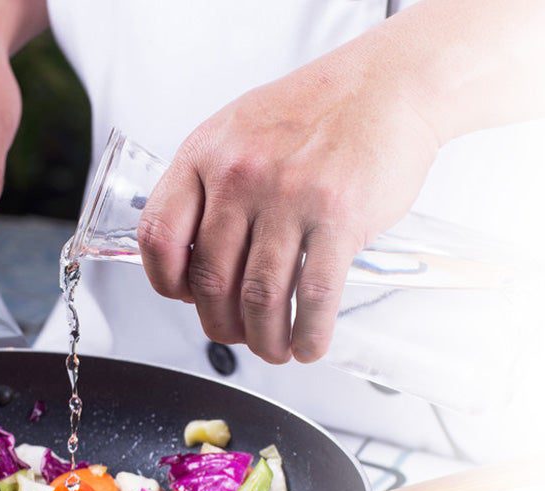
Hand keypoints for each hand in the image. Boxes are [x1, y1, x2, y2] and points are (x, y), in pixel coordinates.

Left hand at [139, 30, 439, 363]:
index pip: (159, 235)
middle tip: (237, 336)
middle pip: (211, 280)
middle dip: (221, 325)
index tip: (185, 298)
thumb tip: (196, 252)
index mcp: (205, 154)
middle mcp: (240, 176)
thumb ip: (210, 184)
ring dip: (265, 339)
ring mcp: (289, 197)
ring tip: (274, 349)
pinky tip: (308, 345)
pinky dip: (307, 333)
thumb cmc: (313, 112)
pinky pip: (313, 295)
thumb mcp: (239, 130)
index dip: (166, 283)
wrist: (385, 87)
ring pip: (260, 297)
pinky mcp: (338, 217)